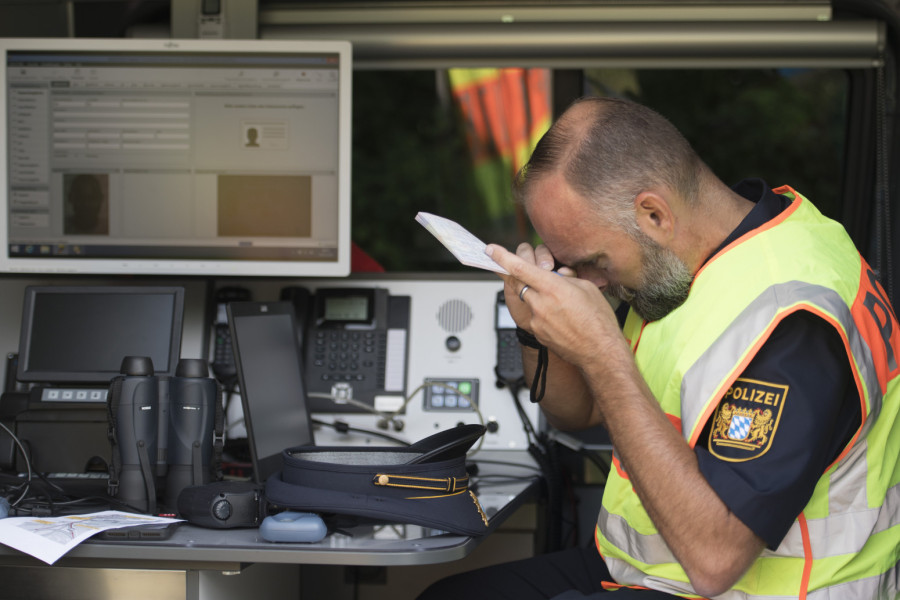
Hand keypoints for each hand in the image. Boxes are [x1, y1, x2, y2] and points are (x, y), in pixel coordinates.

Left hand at [488, 243, 623, 369]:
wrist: (600, 353)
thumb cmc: (598, 321)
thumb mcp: (587, 288)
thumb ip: (566, 279)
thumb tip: (557, 275)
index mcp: (553, 288)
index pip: (520, 268)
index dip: (502, 257)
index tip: (490, 250)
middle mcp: (540, 304)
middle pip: (517, 283)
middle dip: (518, 275)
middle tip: (525, 271)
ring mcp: (536, 320)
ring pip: (527, 299)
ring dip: (535, 294)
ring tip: (558, 301)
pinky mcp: (537, 333)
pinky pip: (534, 315)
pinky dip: (542, 311)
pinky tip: (560, 317)